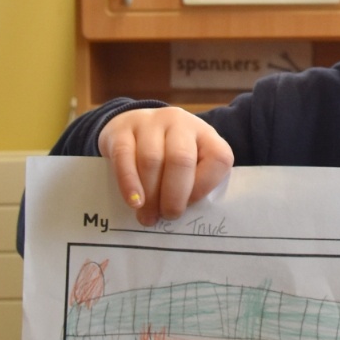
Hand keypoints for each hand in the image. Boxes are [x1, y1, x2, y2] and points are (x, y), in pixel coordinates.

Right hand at [96, 107, 233, 225]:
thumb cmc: (165, 155)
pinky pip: (125, 156)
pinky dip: (129, 183)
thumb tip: (182, 216)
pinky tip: (134, 202)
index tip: (189, 206)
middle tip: (167, 216)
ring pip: (152, 159)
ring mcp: (150, 122)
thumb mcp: (188, 163)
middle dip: (174, 195)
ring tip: (148, 216)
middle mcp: (180, 123)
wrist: (129, 124)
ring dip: (150, 194)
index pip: (218, 158)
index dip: (205, 187)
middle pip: (181, 160)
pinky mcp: (122, 129)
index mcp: (205, 134)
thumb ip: (192, 183)